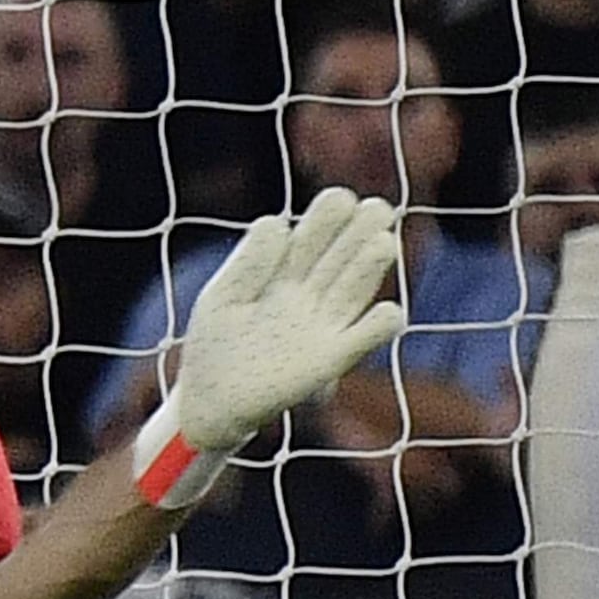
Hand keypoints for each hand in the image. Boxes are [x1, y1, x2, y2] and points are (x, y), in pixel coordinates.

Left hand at [161, 187, 408, 457]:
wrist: (209, 400)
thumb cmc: (215, 345)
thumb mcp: (223, 298)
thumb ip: (248, 265)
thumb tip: (275, 222)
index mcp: (283, 275)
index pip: (310, 240)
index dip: (326, 220)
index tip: (341, 198)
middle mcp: (310, 296)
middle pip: (339, 259)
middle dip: (359, 234)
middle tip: (377, 208)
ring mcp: (322, 326)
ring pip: (352, 291)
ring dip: (370, 269)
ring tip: (384, 242)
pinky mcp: (329, 360)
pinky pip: (360, 341)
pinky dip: (376, 329)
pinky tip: (388, 313)